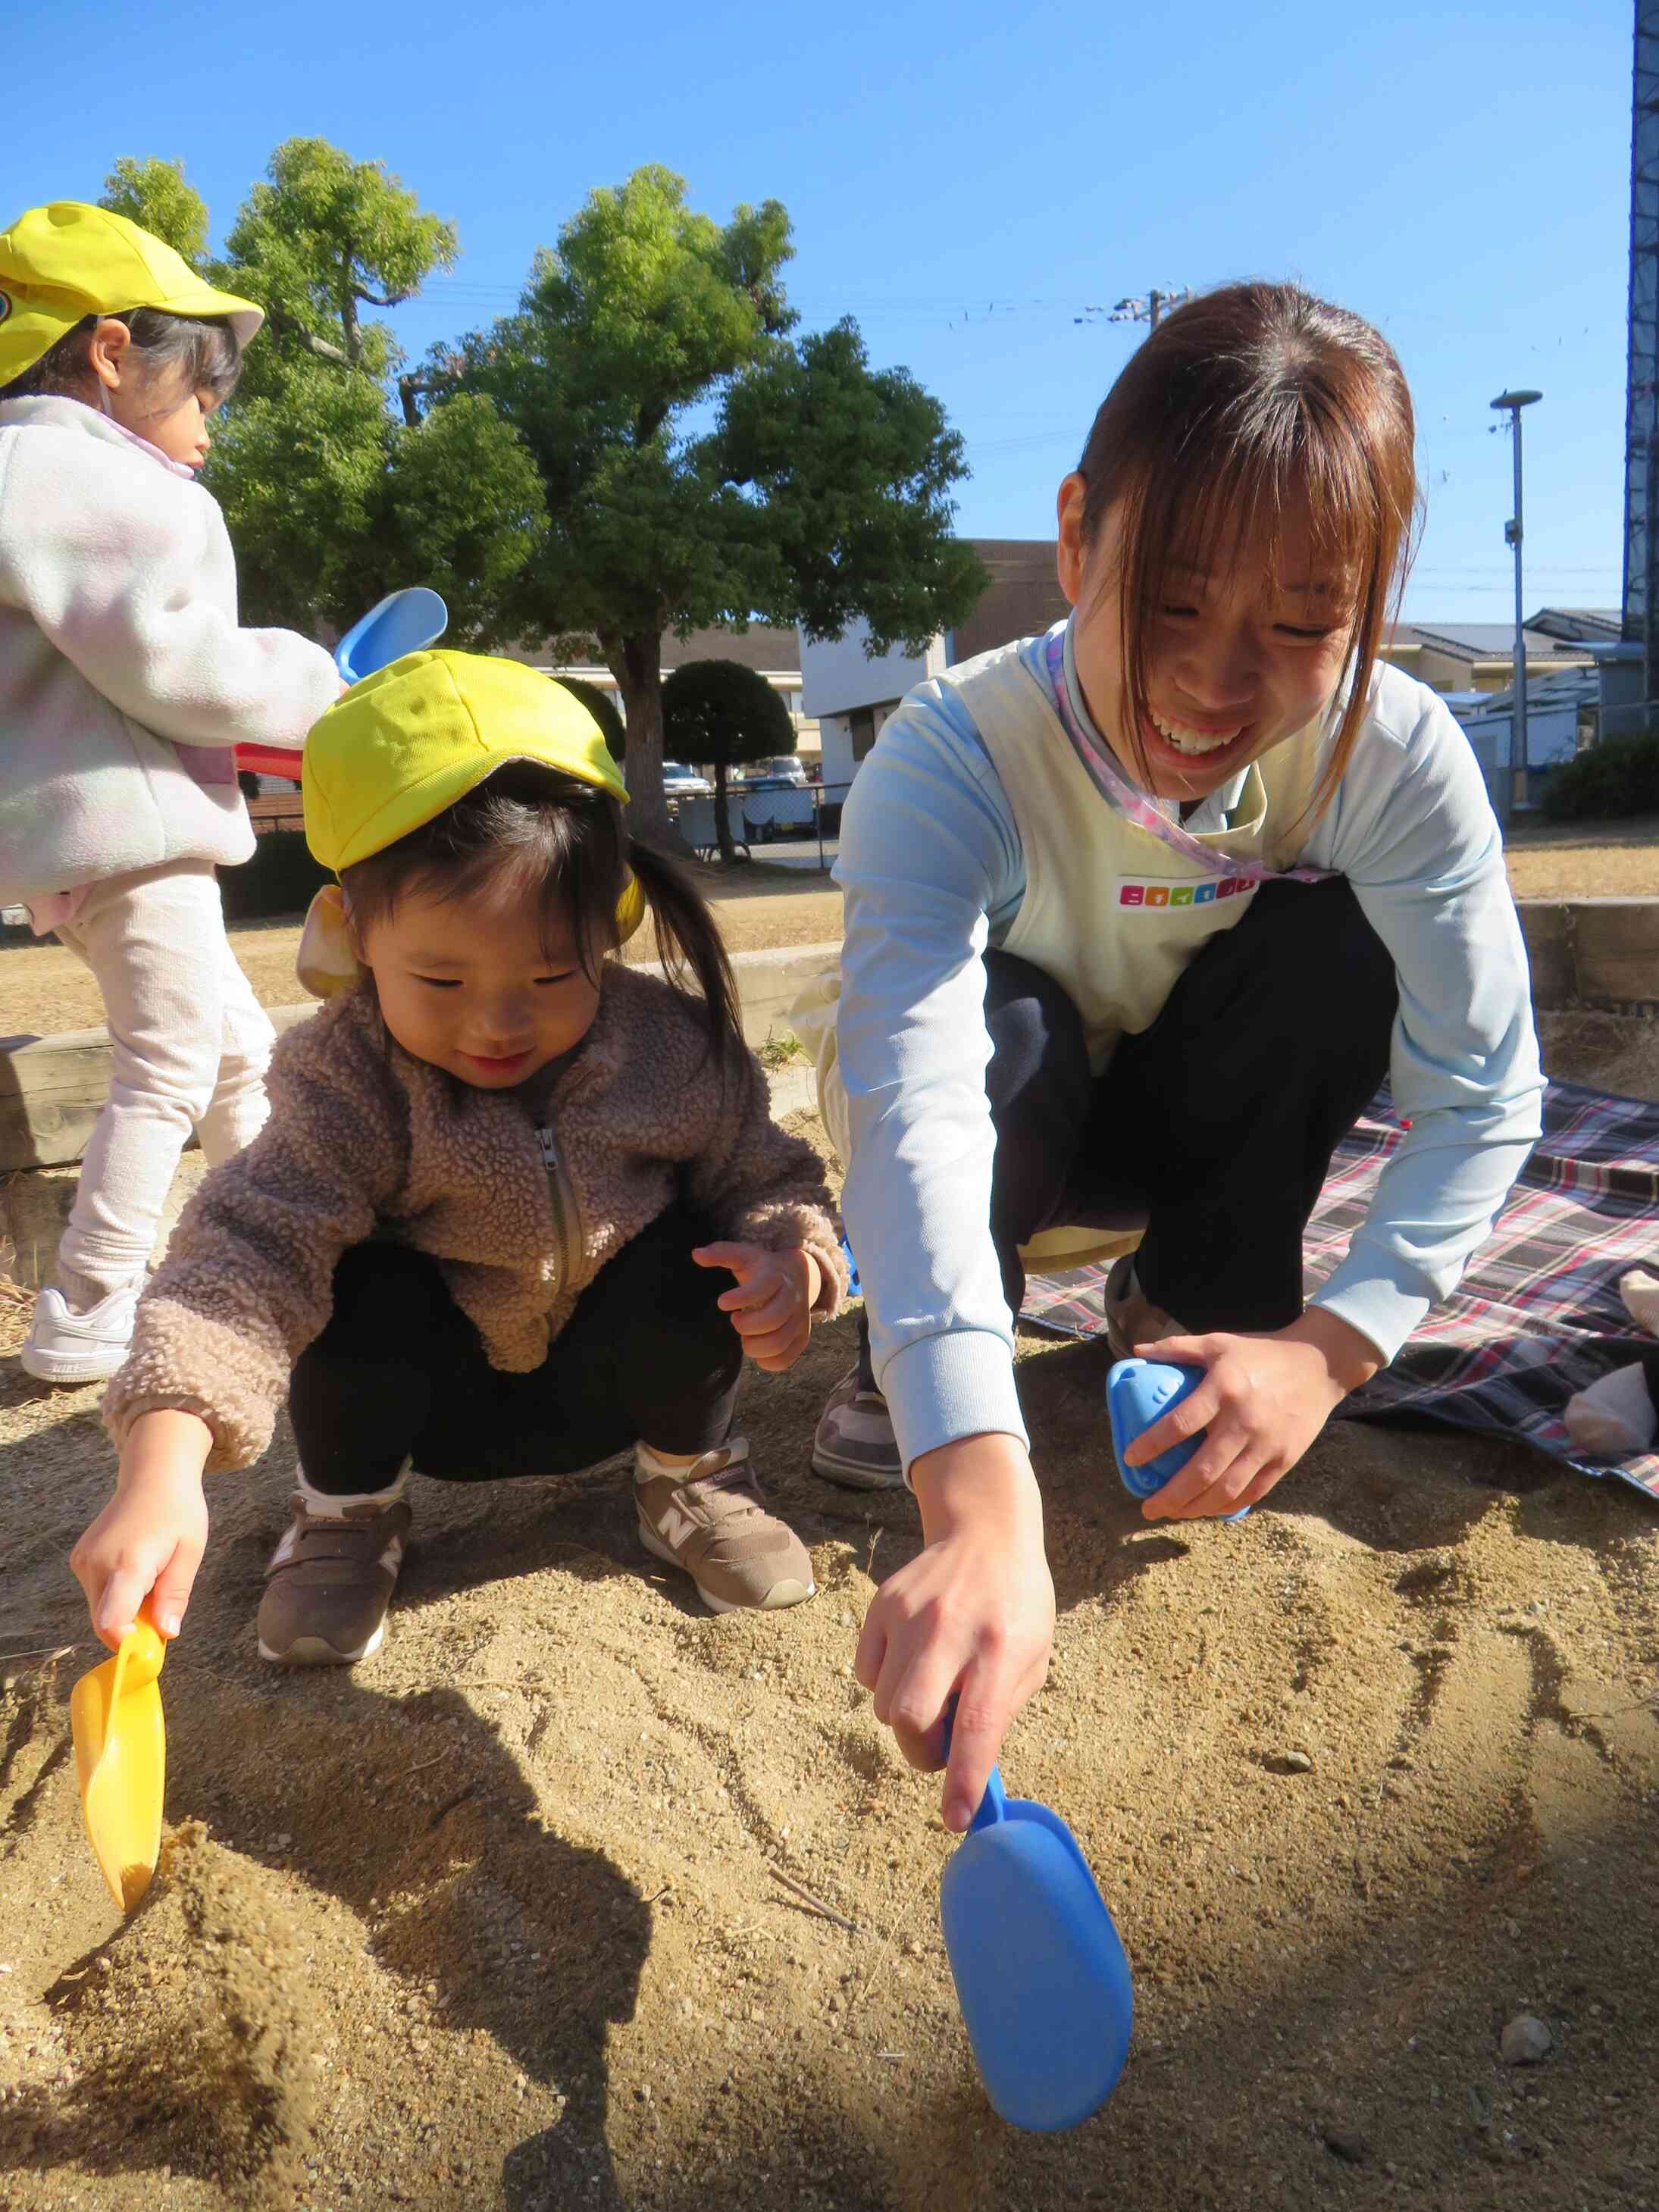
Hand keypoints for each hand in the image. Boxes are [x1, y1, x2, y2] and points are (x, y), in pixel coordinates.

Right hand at [69, 1410, 212, 1648]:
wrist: (153, 1475)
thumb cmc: (178, 1511)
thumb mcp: (189, 1552)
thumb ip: (174, 1595)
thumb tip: (165, 1634)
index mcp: (129, 1563)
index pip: (112, 1621)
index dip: (130, 1643)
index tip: (151, 1644)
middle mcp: (97, 1564)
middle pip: (107, 1623)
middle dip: (134, 1627)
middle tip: (163, 1607)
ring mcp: (83, 1562)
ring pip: (101, 1611)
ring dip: (126, 1610)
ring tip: (152, 1578)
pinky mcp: (79, 1560)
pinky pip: (97, 1594)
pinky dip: (116, 1595)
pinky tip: (137, 1570)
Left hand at [692, 1242, 819, 1371]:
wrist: (799, 1276)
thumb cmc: (761, 1269)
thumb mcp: (744, 1255)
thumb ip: (721, 1253)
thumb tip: (696, 1254)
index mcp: (776, 1276)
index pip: (763, 1288)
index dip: (741, 1298)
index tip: (721, 1303)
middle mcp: (792, 1298)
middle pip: (773, 1319)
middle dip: (746, 1325)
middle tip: (735, 1320)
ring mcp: (800, 1320)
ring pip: (778, 1342)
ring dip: (754, 1345)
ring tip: (745, 1337)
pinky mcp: (802, 1338)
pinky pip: (785, 1360)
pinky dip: (766, 1361)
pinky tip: (756, 1350)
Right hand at [856, 1433, 1054, 1832]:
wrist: (985, 1532)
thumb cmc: (1016, 1606)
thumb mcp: (1033, 1656)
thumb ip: (999, 1712)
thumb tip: (966, 1775)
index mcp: (1002, 1647)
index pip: (977, 1726)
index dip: (964, 1779)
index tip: (956, 1818)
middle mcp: (951, 1628)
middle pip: (908, 1717)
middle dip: (920, 1750)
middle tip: (940, 1743)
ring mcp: (909, 1614)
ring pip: (883, 1702)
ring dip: (906, 1715)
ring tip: (935, 1686)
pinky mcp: (881, 1605)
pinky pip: (866, 1673)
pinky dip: (886, 1682)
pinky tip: (914, 1658)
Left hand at [1126, 1307, 1380, 1519]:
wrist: (1319, 1365)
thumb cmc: (1261, 1353)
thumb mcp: (1218, 1343)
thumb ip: (1177, 1348)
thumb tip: (1138, 1353)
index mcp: (1224, 1388)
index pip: (1180, 1424)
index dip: (1152, 1445)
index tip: (1130, 1459)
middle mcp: (1244, 1421)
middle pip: (1202, 1470)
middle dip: (1171, 1496)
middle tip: (1147, 1507)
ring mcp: (1267, 1445)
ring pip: (1227, 1489)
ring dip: (1195, 1508)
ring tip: (1173, 1514)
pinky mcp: (1285, 1460)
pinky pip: (1252, 1492)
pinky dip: (1227, 1507)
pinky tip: (1207, 1510)